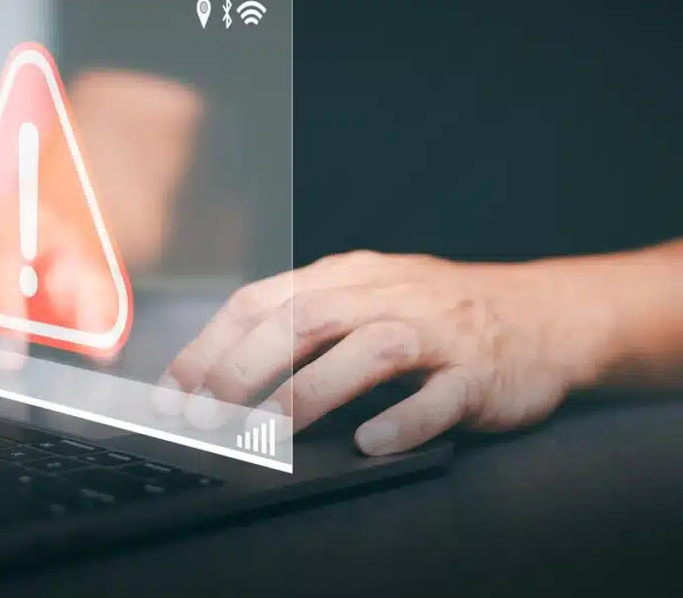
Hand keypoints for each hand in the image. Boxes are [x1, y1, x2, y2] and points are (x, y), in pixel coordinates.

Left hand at [158, 251, 612, 454]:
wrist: (542, 313)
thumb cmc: (440, 311)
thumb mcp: (368, 294)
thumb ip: (308, 320)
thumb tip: (227, 367)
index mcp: (348, 276)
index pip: (263, 300)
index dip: (212, 344)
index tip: (176, 389)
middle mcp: (386, 295)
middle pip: (305, 321)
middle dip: (245, 367)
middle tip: (207, 414)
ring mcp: (436, 331)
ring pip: (369, 350)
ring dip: (312, 391)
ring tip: (270, 430)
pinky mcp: (479, 371)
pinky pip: (440, 396)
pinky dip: (403, 419)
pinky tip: (372, 442)